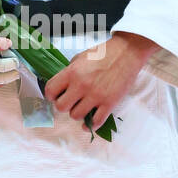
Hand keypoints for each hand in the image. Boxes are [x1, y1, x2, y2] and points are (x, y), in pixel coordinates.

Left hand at [43, 31, 158, 130]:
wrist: (127, 52)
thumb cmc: (104, 53)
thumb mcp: (81, 57)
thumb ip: (69, 71)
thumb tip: (62, 85)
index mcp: (72, 72)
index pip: (50, 90)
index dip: (51, 95)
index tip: (56, 96)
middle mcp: (82, 85)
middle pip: (61, 107)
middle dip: (64, 105)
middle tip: (70, 101)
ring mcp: (96, 95)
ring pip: (76, 116)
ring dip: (78, 113)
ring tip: (83, 107)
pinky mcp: (109, 103)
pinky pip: (96, 122)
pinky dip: (91, 125)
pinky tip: (90, 122)